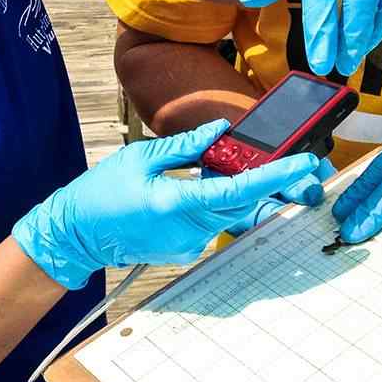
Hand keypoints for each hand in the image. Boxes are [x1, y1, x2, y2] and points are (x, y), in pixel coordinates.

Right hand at [13, 120, 318, 288]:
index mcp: (175, 203)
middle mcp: (187, 229)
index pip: (238, 190)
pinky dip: (215, 204)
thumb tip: (220, 131)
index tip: (304, 163)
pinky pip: (212, 223)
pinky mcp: (185, 251)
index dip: (275, 176)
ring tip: (219, 169)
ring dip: (236, 191)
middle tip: (291, 163)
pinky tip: (195, 189)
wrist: (77, 235)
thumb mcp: (141, 158)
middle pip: (243, 203)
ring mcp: (188, 245)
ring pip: (229, 214)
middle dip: (268, 182)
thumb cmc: (101, 193)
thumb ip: (186, 146)